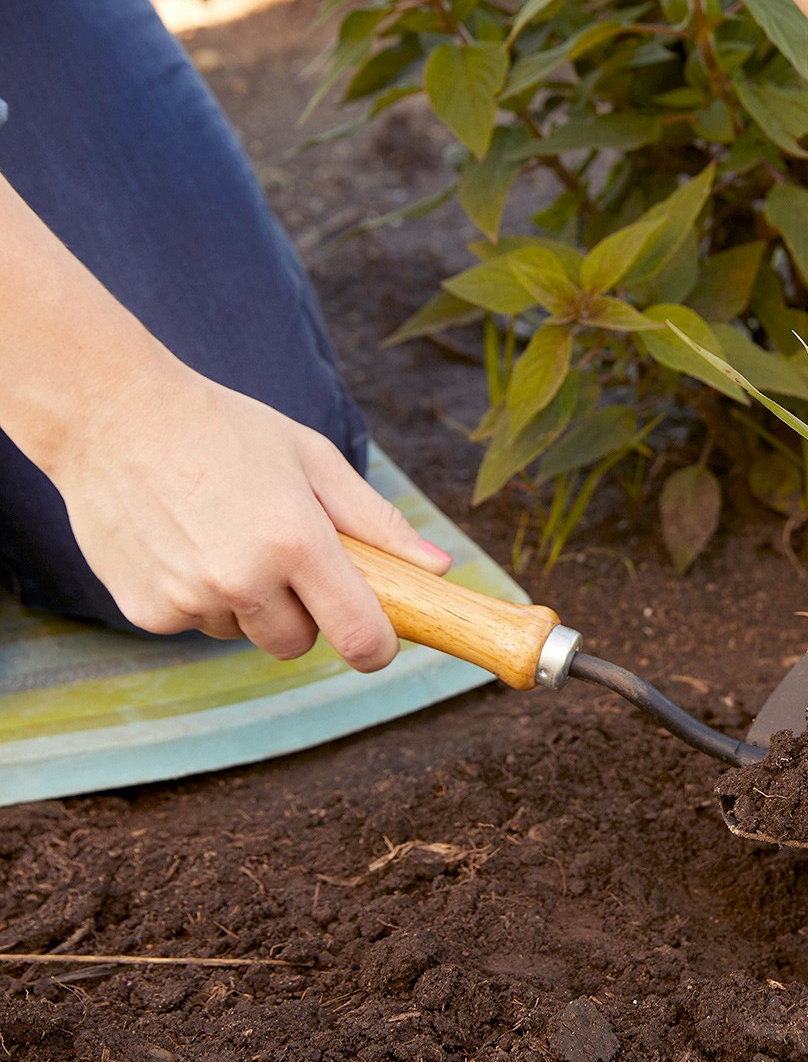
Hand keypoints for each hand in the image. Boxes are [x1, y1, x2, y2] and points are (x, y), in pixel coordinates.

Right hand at [47, 363, 450, 668]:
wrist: (113, 414)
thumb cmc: (228, 430)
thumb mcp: (314, 460)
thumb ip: (376, 522)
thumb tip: (439, 568)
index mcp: (296, 541)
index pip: (358, 635)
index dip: (376, 647)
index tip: (378, 639)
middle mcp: (243, 579)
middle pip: (298, 644)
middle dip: (303, 614)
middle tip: (282, 556)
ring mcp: (189, 599)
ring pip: (243, 633)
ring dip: (246, 603)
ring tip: (223, 533)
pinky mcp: (145, 612)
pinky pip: (194, 624)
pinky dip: (197, 597)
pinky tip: (182, 542)